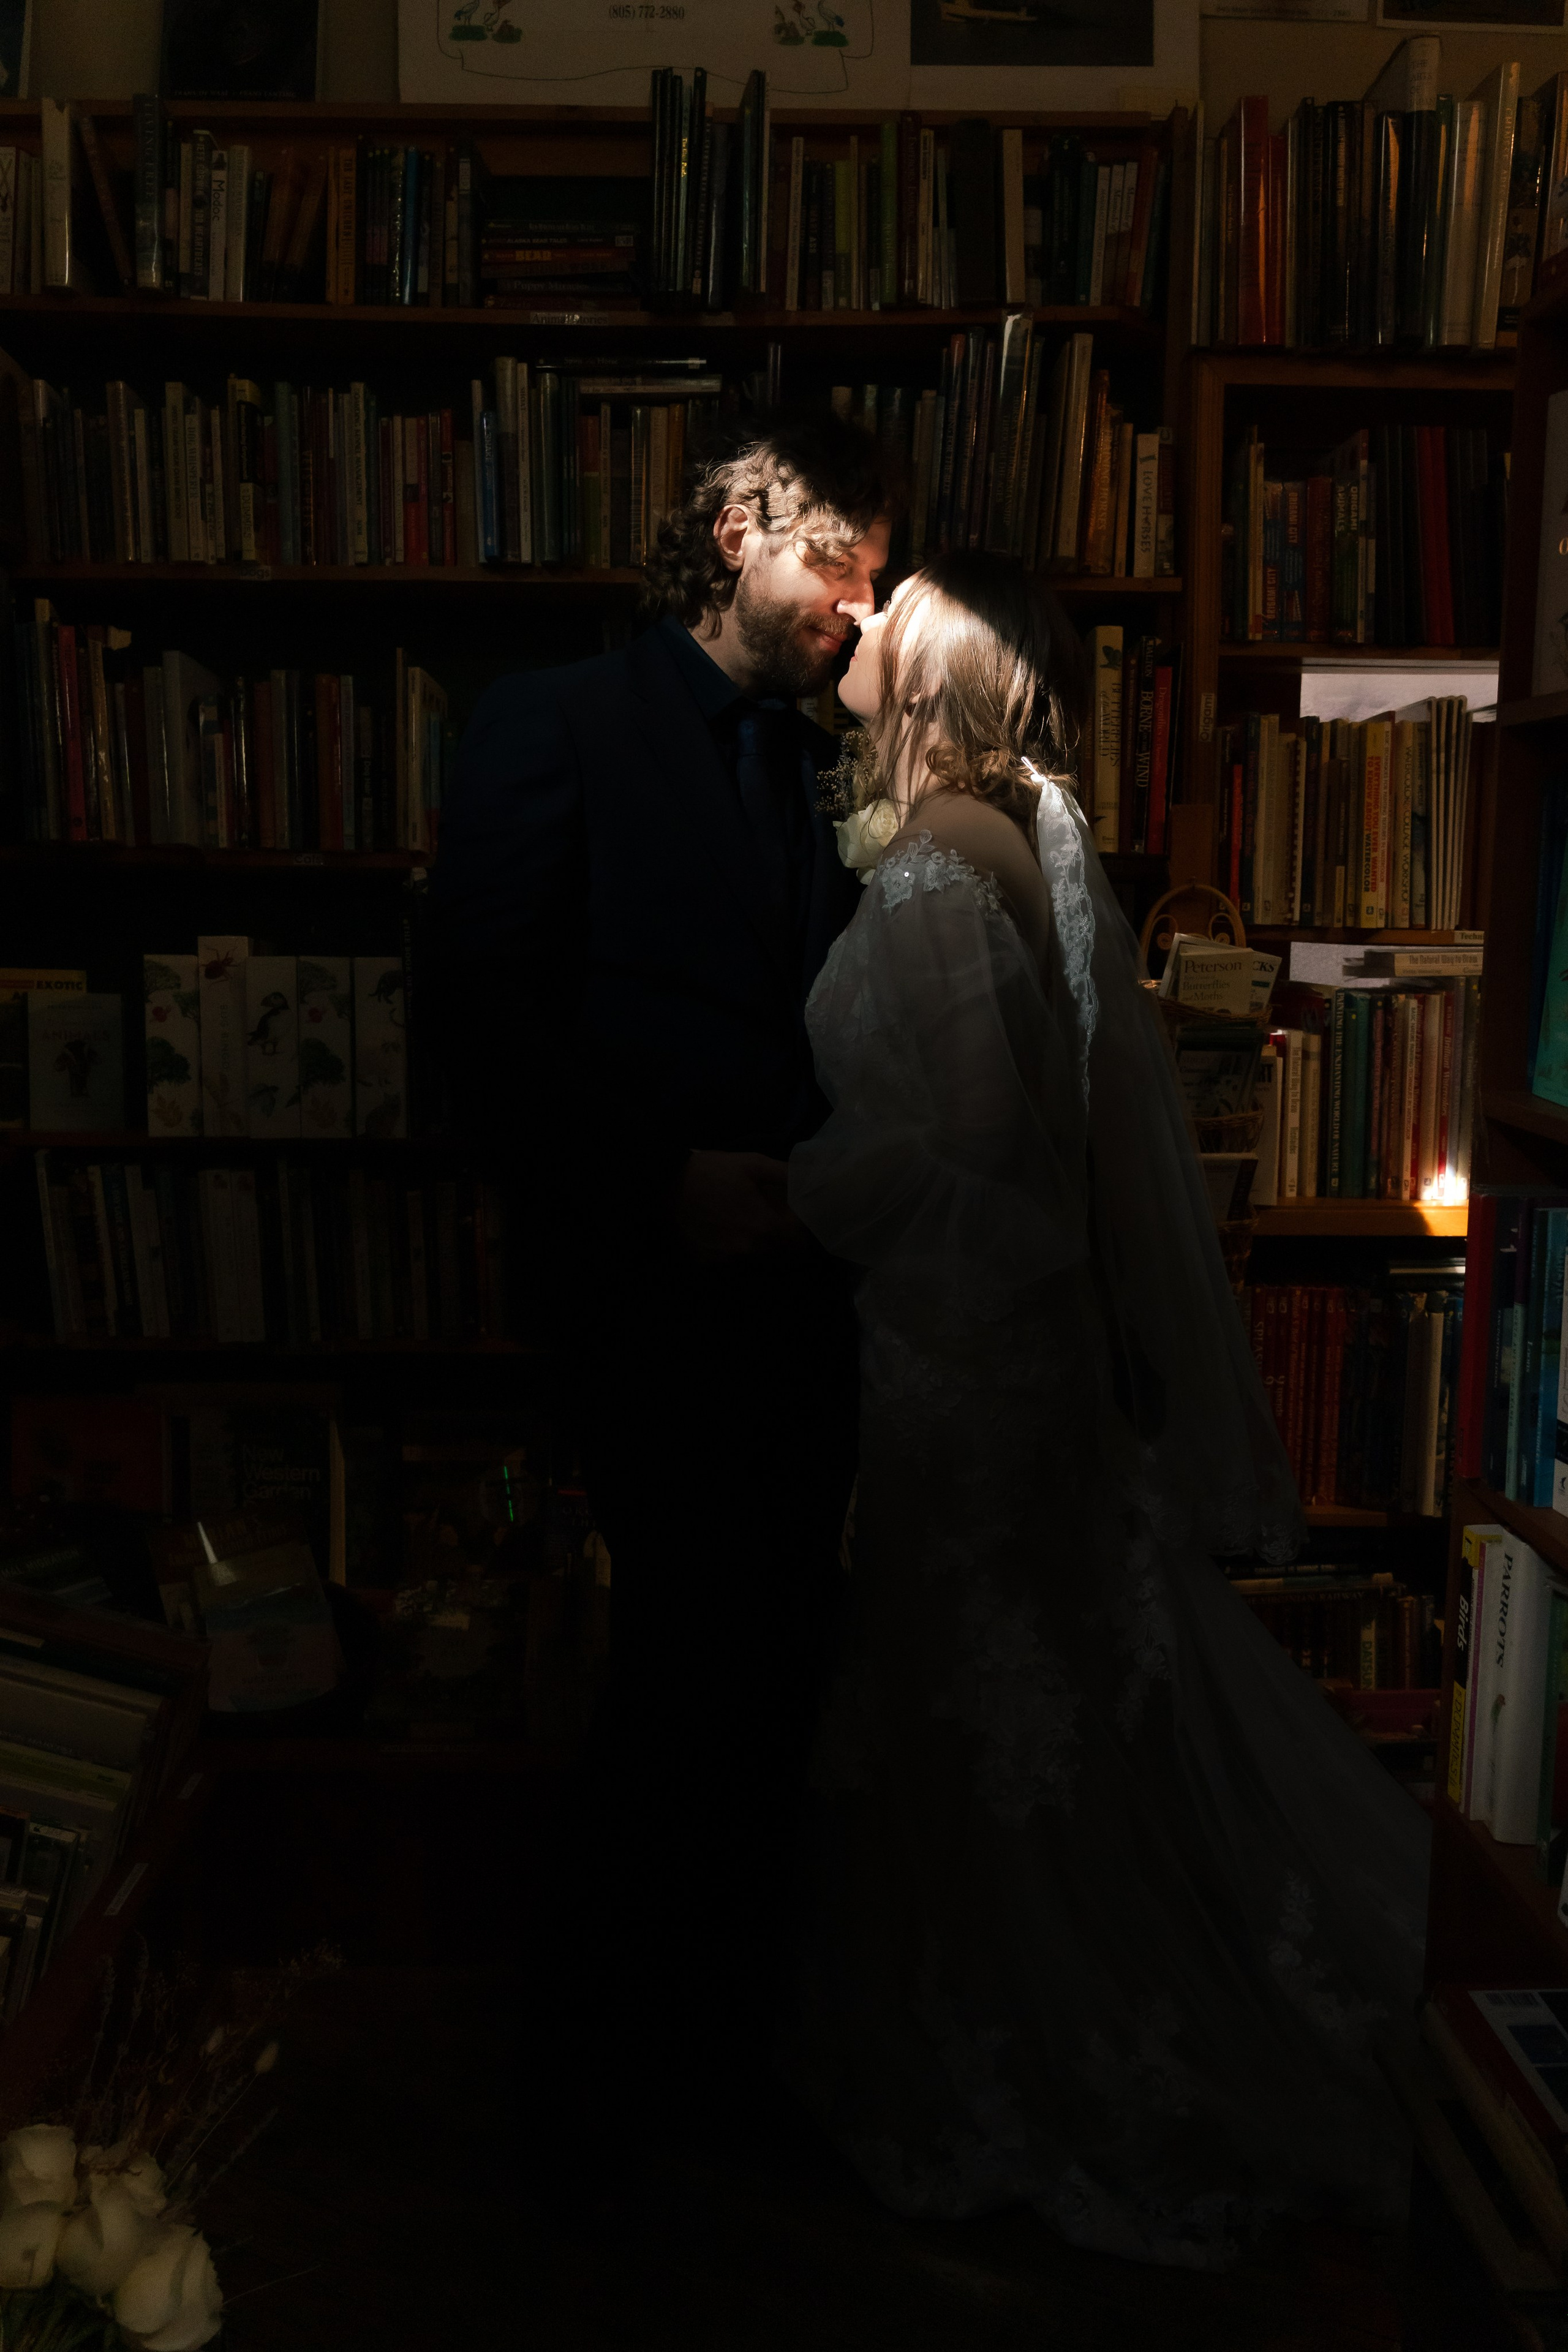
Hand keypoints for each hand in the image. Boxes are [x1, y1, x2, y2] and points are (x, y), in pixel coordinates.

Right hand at [676, 1150, 800, 1258]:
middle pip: (777, 1251)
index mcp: (765, 1227)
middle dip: (779, 1236)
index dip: (800, 1228)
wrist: (664, 1183)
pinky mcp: (706, 1262)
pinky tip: (722, 1228)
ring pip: (754, 1256)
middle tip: (769, 1215)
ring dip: (755, 1242)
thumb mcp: (752, 1164)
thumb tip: (809, 1179)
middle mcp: (749, 1249)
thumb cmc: (711, 1171)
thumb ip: (785, 1174)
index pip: (798, 1241)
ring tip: (743, 1219)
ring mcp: (726, 1259)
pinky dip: (731, 1246)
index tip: (794, 1216)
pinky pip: (729, 1259)